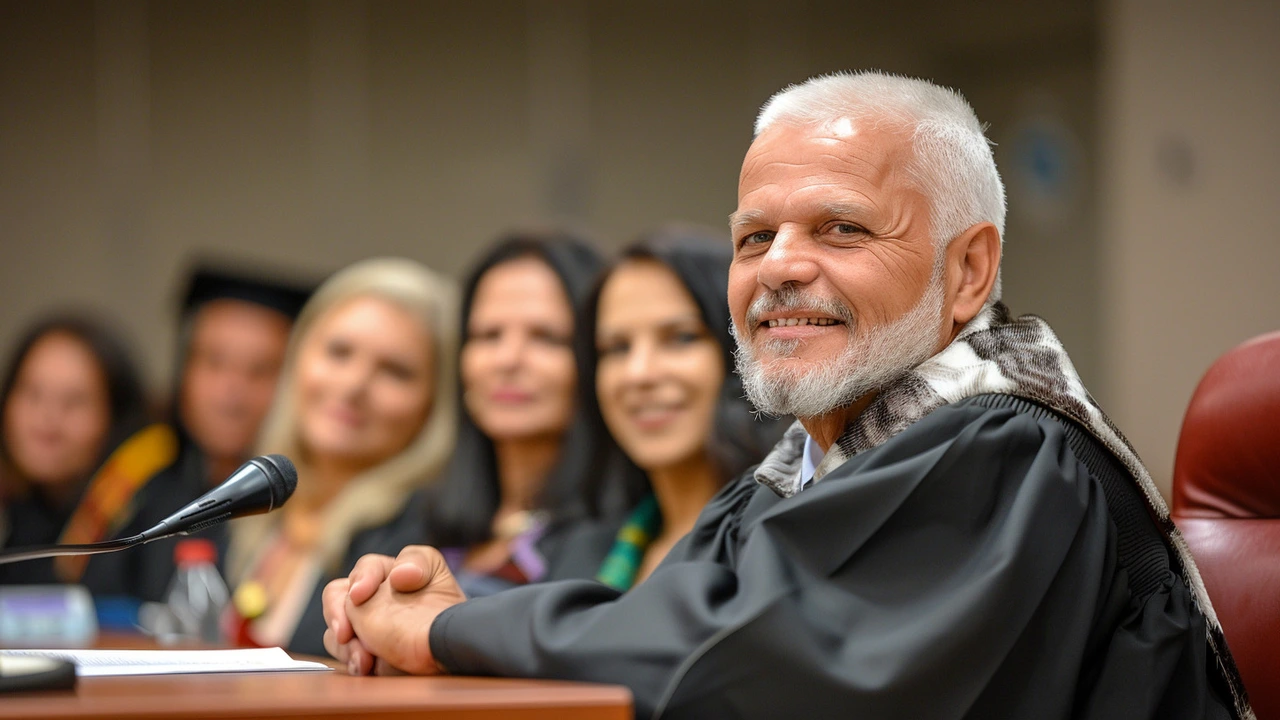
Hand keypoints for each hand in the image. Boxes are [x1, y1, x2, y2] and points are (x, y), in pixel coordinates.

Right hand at [322, 546, 464, 674]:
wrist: (454, 648)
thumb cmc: (444, 607)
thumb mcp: (434, 570)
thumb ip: (416, 560)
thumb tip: (398, 575)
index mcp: (384, 574)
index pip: (365, 568)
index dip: (361, 578)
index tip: (360, 595)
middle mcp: (369, 599)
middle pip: (335, 596)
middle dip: (335, 612)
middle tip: (344, 632)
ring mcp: (363, 628)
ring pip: (334, 630)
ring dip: (344, 644)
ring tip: (364, 659)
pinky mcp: (363, 654)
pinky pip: (344, 654)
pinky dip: (351, 660)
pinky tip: (364, 666)